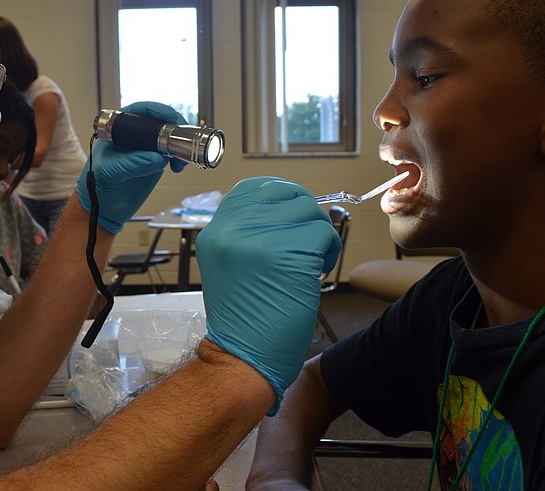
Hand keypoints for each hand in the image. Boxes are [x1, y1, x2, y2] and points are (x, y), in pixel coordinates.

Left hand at [76, 102, 185, 232]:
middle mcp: (134, 135)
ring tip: (180, 159)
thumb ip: (131, 163)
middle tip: (183, 136)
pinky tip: (178, 167)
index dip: (156, 110)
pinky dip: (180, 157)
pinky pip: (172, 154)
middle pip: (159, 121)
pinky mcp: (155, 162)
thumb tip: (159, 157)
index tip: (169, 116)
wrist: (103, 210)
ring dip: (180, 144)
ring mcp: (146, 148)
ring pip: (169, 137)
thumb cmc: (97, 186)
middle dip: (174, 126)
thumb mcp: (109, 173)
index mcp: (118, 129)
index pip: (139, 111)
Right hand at [196, 177, 341, 413]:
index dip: (279, 195)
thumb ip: (246, 233)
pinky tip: (317, 271)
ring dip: (318, 234)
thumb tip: (284, 210)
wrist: (241, 357)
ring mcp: (260, 240)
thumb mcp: (228, 264)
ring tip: (310, 260)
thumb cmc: (242, 318)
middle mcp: (233, 229)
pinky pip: (323, 234)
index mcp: (215, 231)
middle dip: (304, 214)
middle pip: (285, 194)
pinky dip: (328, 251)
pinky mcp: (288, 255)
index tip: (291, 215)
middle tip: (307, 240)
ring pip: (309, 212)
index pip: (251, 187)